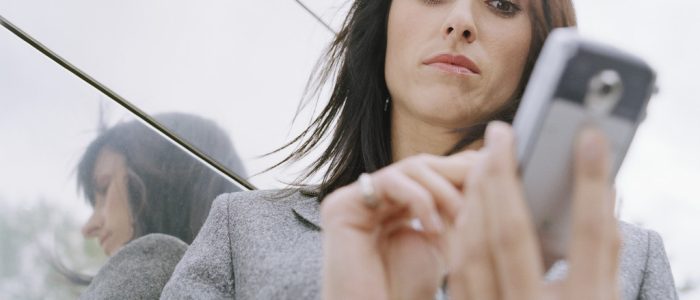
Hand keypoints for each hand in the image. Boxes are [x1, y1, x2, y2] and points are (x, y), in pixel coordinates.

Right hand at [320, 152, 477, 299]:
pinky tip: (435, 228)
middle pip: (425, 164)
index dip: (467, 173)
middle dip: (461, 177)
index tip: (501, 183)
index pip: (434, 172)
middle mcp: (374, 198)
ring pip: (412, 168)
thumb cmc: (408, 294)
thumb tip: (490, 172)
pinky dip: (421, 199)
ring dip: (446, 191)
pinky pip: (390, 181)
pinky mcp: (341, 205)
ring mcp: (355, 200)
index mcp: (396, 206)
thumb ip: (455, 208)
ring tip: (464, 220)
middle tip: (488, 193)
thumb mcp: (443, 243)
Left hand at [447, 121, 620, 299]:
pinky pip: (459, 268)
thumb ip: (603, 250)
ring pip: (474, 248)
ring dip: (476, 198)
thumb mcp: (601, 295)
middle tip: (501, 134)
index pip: (592, 236)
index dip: (591, 184)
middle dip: (502, 176)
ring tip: (484, 161)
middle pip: (512, 234)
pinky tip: (472, 203)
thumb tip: (606, 189)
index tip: (589, 137)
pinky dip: (465, 230)